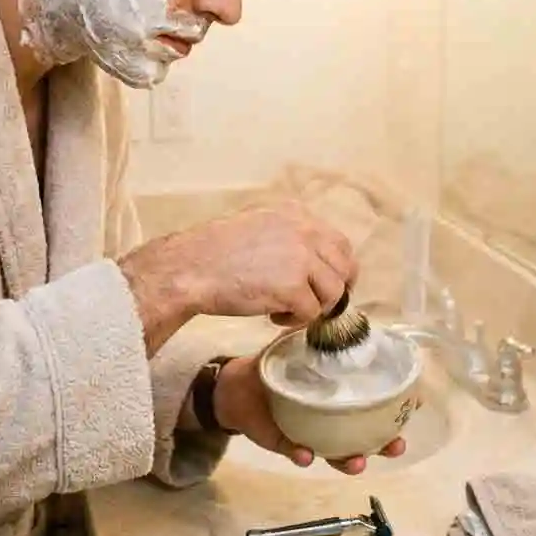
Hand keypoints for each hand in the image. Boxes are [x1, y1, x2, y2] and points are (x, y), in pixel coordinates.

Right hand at [119, 200, 357, 328]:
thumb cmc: (214, 252)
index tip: (326, 285)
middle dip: (334, 291)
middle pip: (345, 267)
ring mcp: (302, 258)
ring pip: (334, 293)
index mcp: (296, 213)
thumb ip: (287, 235)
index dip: (337, 269)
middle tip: (314, 305)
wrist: (190, 267)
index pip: (339, 243)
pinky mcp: (294, 287)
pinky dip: (294, 321)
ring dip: (314, 308)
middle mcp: (305, 230)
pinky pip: (312, 312)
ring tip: (285, 312)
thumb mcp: (257, 226)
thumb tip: (312, 261)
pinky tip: (272, 317)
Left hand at [213, 354, 405, 474]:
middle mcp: (333, 418)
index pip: (377, 403)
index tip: (416, 405)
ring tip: (356, 461)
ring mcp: (314, 434)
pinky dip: (303, 455)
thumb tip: (336, 317)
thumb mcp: (298, 346)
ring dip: (351, 460)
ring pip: (339, 453)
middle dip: (385, 444)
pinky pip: (299, 453)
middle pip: (368, 436)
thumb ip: (318, 336)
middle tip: (395, 444)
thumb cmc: (277, 364)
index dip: (399, 408)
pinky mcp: (289, 443)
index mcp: (341, 394)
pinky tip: (305, 454)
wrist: (240, 384)